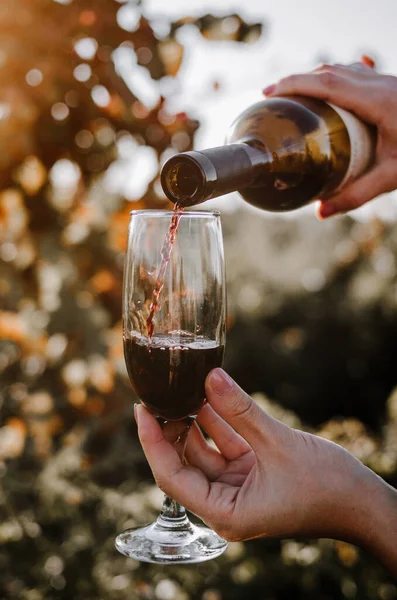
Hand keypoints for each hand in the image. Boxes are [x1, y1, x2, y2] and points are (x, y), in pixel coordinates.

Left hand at [135, 368, 396, 575]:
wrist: (362, 501)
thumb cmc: (326, 486)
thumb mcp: (278, 443)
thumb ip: (240, 410)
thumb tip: (209, 376)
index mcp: (225, 512)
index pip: (172, 477)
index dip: (152, 441)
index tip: (140, 410)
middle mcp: (226, 505)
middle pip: (184, 463)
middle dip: (171, 428)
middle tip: (159, 394)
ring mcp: (239, 489)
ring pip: (204, 453)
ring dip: (195, 422)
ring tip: (182, 389)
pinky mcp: (252, 475)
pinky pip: (225, 446)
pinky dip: (217, 423)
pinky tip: (207, 397)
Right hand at [263, 59, 396, 218]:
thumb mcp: (393, 175)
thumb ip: (356, 194)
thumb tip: (320, 212)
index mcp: (379, 101)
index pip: (329, 83)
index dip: (296, 83)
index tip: (270, 91)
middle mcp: (382, 83)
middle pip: (331, 71)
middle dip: (298, 79)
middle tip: (273, 95)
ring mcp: (388, 80)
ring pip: (344, 68)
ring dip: (316, 77)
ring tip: (295, 94)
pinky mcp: (392, 85)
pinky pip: (357, 73)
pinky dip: (334, 78)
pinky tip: (329, 91)